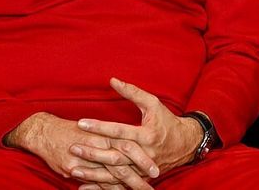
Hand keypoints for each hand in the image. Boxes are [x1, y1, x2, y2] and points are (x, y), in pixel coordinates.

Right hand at [5, 111, 157, 188]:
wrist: (43, 132)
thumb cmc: (69, 129)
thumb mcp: (91, 127)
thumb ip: (106, 136)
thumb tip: (127, 144)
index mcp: (101, 134)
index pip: (127, 146)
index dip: (142, 157)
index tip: (156, 167)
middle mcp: (94, 147)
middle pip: (122, 162)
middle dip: (138, 173)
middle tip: (154, 179)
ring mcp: (83, 160)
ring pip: (110, 175)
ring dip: (127, 185)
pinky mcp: (73, 169)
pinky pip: (94, 183)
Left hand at [71, 78, 201, 188]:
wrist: (186, 145)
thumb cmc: (167, 121)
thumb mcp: (153, 103)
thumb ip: (132, 92)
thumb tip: (112, 80)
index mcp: (146, 135)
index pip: (119, 130)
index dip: (99, 126)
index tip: (81, 122)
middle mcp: (144, 154)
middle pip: (114, 155)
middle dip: (92, 152)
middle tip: (73, 146)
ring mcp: (143, 170)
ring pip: (115, 174)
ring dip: (93, 173)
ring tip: (73, 169)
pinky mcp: (141, 178)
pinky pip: (119, 185)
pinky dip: (101, 188)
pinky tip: (84, 187)